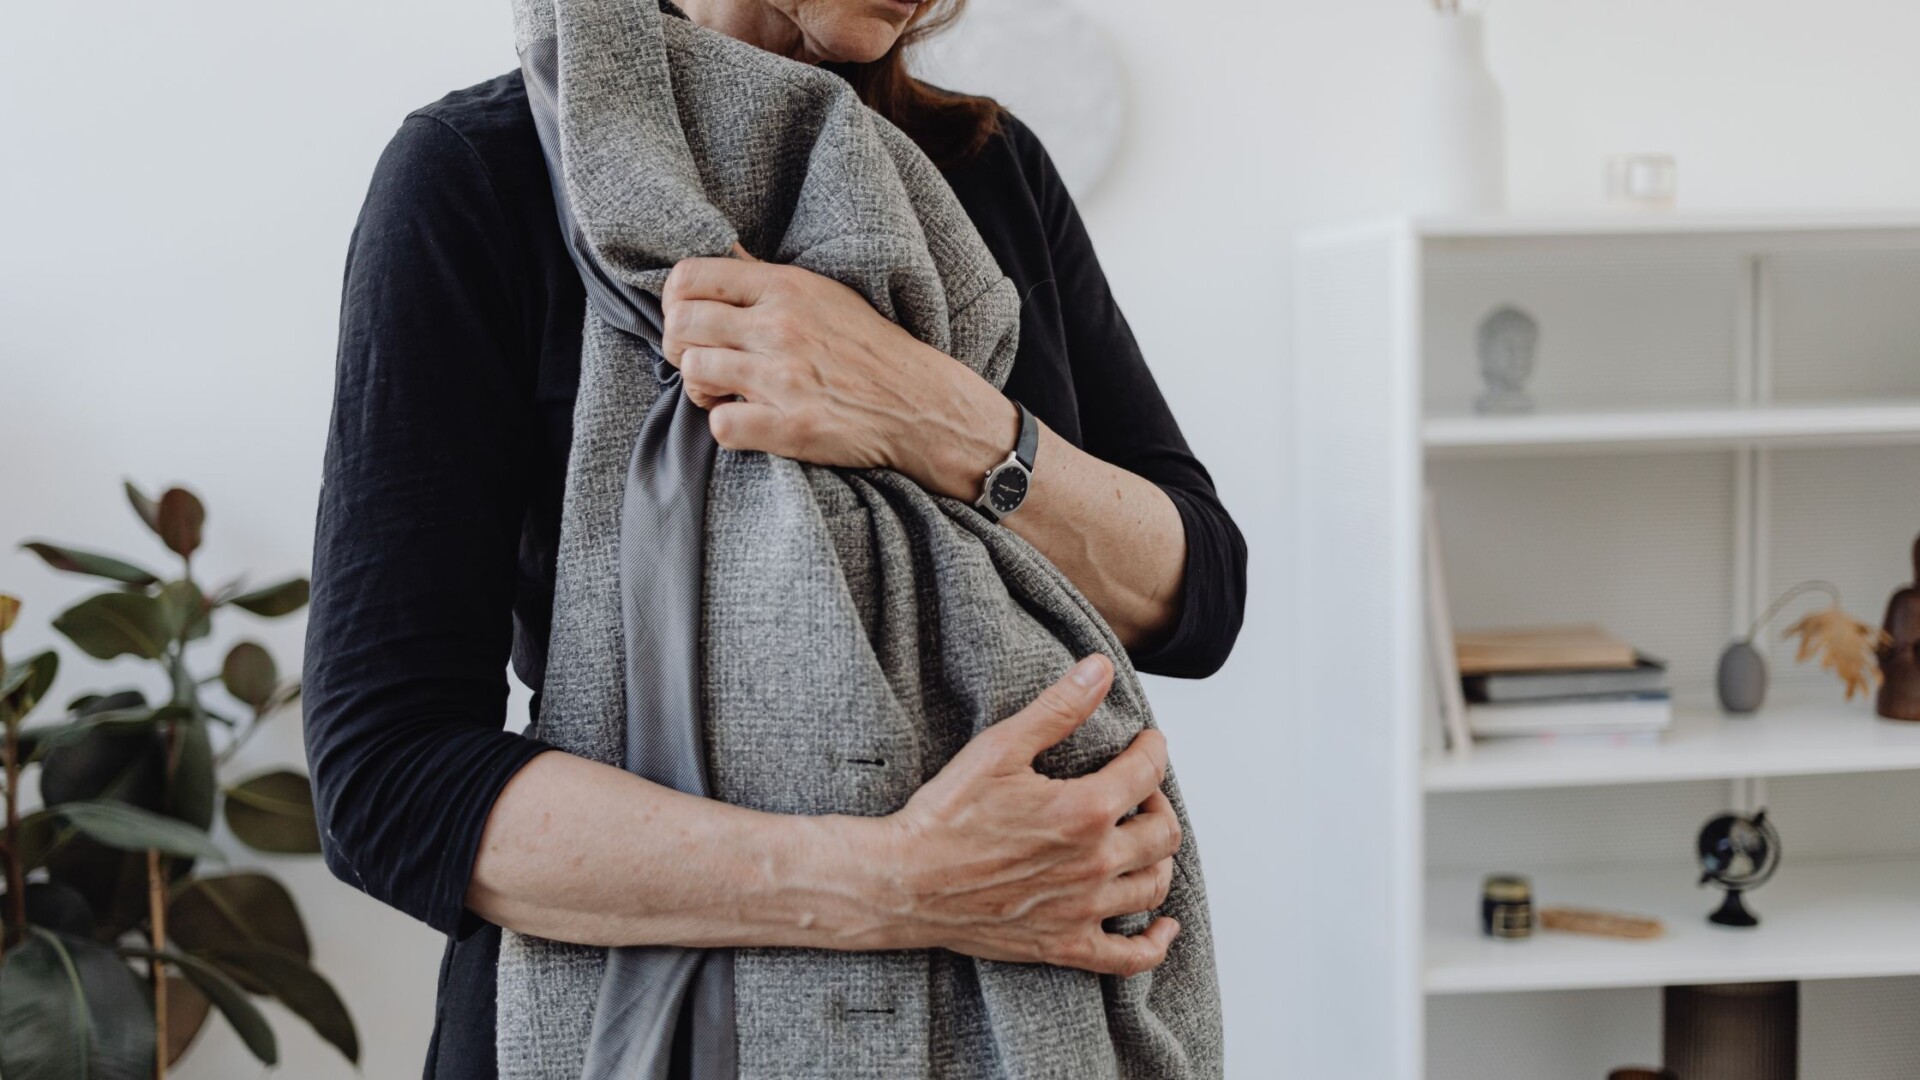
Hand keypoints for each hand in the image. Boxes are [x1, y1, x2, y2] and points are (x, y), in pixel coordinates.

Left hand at [660, 252, 1016, 499]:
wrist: (922, 403)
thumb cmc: (871, 347)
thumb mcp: (824, 293)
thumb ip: (767, 275)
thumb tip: (724, 248)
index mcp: (786, 288)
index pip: (689, 277)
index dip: (675, 301)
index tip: (691, 319)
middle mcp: (781, 327)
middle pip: (680, 325)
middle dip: (679, 345)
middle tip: (700, 359)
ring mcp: (784, 379)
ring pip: (693, 372)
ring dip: (701, 388)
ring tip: (725, 392)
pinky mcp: (790, 426)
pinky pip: (720, 426)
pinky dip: (726, 426)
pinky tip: (747, 420)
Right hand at [882, 653, 1182, 976]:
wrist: (903, 882)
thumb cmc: (944, 816)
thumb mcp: (1000, 747)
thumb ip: (1058, 707)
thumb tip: (1099, 669)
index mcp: (1085, 810)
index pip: (1148, 773)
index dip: (1153, 750)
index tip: (1146, 743)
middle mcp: (1094, 863)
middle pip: (1163, 832)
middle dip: (1158, 804)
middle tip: (1139, 792)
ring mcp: (1082, 910)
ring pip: (1154, 886)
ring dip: (1158, 859)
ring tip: (1140, 841)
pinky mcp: (1064, 945)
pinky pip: (1130, 958)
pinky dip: (1155, 943)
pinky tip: (1161, 927)